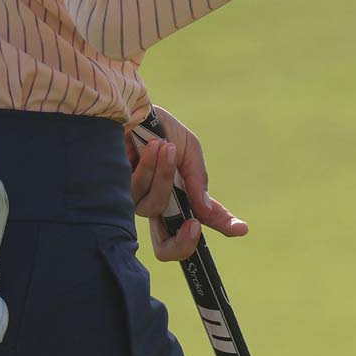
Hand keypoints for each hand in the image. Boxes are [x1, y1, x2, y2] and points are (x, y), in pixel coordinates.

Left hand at [125, 105, 248, 261]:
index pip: (201, 220)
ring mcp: (135, 199)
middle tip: (195, 224)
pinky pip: (137, 191)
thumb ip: (197, 180)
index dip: (221, 228)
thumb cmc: (159, 127)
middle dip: (183, 243)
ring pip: (155, 208)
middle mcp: (156, 203)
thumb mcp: (188, 149)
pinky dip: (149, 168)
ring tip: (165, 147)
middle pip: (165, 247)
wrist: (129, 108)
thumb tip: (205, 212)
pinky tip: (152, 146)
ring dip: (164, 177)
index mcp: (178, 195)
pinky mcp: (115, 190)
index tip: (241, 228)